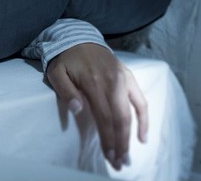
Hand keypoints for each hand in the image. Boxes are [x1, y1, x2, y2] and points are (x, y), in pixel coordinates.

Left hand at [46, 43, 147, 170]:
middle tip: (119, 162)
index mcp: (94, 83)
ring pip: (131, 113)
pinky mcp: (129, 78)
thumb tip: (78, 110)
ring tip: (127, 154)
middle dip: (120, 143)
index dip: (108, 139)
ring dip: (131, 136)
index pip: (104, 117)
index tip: (109, 156)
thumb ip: (66, 91)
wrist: (79, 38)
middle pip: (120, 119)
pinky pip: (141, 101)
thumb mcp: (57, 72)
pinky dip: (144, 119)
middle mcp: (113, 83)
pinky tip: (142, 137)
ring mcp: (123, 80)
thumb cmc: (66, 59)